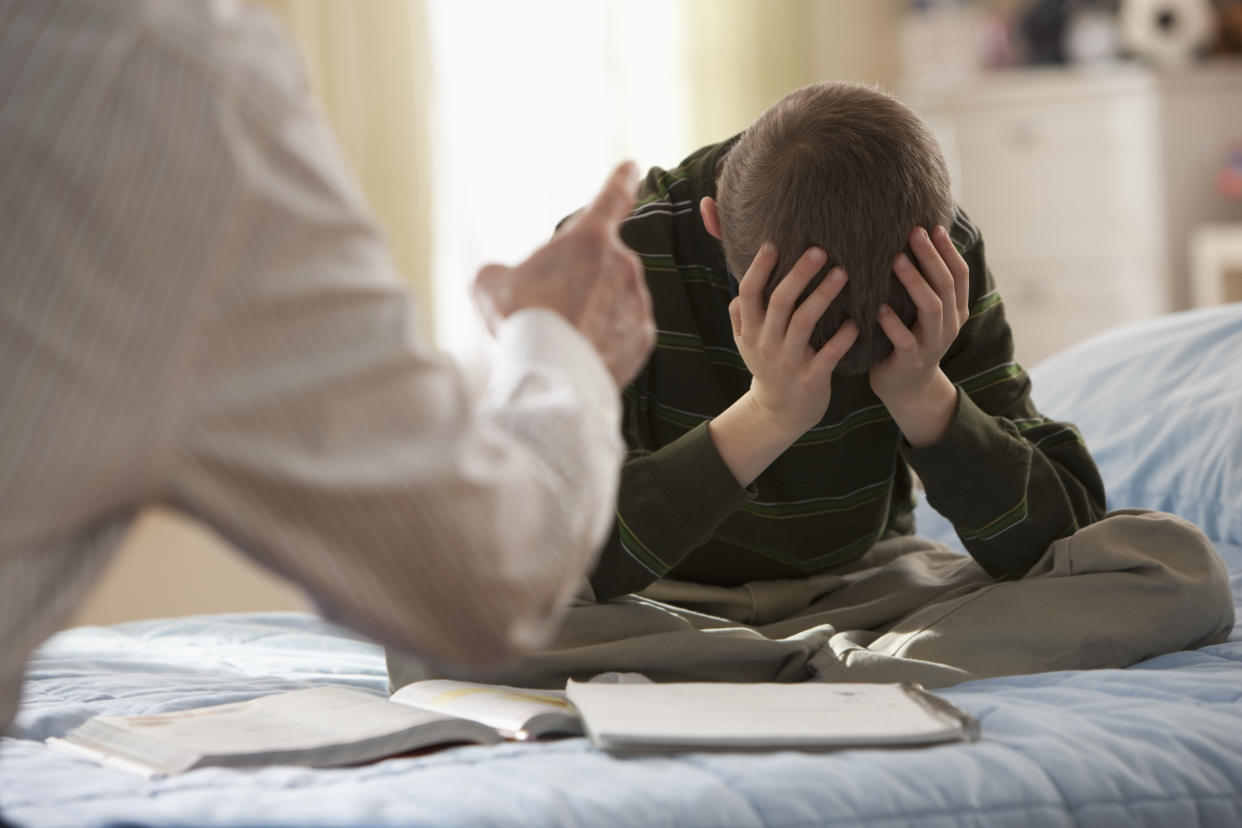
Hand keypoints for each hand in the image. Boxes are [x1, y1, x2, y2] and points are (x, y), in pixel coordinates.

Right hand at [471, 162, 654, 386]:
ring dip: (593, 313)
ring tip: (562, 338)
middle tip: (550, 310)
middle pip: (601, 266)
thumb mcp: (491, 284)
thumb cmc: (520, 320)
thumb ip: (502, 272)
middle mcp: (622, 264)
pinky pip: (623, 332)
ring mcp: (637, 301)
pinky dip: (605, 340)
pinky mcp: (643, 337)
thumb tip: (502, 280)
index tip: (632, 167)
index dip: (621, 179)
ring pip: (614, 300)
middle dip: (580, 283)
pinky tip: (581, 354)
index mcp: (589, 238)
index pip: (612, 197)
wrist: (551, 372)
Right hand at [730, 242, 858, 437]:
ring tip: (843, 273)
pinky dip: (843, 337)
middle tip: (820, 250)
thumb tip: (740, 286)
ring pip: (804, 323)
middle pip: (779, 302)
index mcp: (750, 330)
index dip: (759, 269)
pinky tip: (857, 322)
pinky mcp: (811, 378)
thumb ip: (740, 315)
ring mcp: (788, 362)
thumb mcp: (745, 343)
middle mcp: (766, 344)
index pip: (749, 293)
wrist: (780, 412)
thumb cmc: (767, 366)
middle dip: (799, 274)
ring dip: (823, 296)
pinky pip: (829, 354)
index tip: (773, 244)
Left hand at [868, 225, 969, 446]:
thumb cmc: (909, 338)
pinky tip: (878, 307)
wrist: (907, 388)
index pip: (959, 274)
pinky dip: (892, 323)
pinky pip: (905, 340)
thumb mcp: (924, 312)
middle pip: (945, 285)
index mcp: (955, 310)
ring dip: (914, 282)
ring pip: (931, 308)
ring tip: (896, 260)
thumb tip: (915, 240)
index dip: (948, 250)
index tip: (933, 226)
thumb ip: (924, 284)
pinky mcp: (912, 360)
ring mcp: (932, 343)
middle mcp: (949, 325)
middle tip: (914, 232)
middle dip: (931, 257)